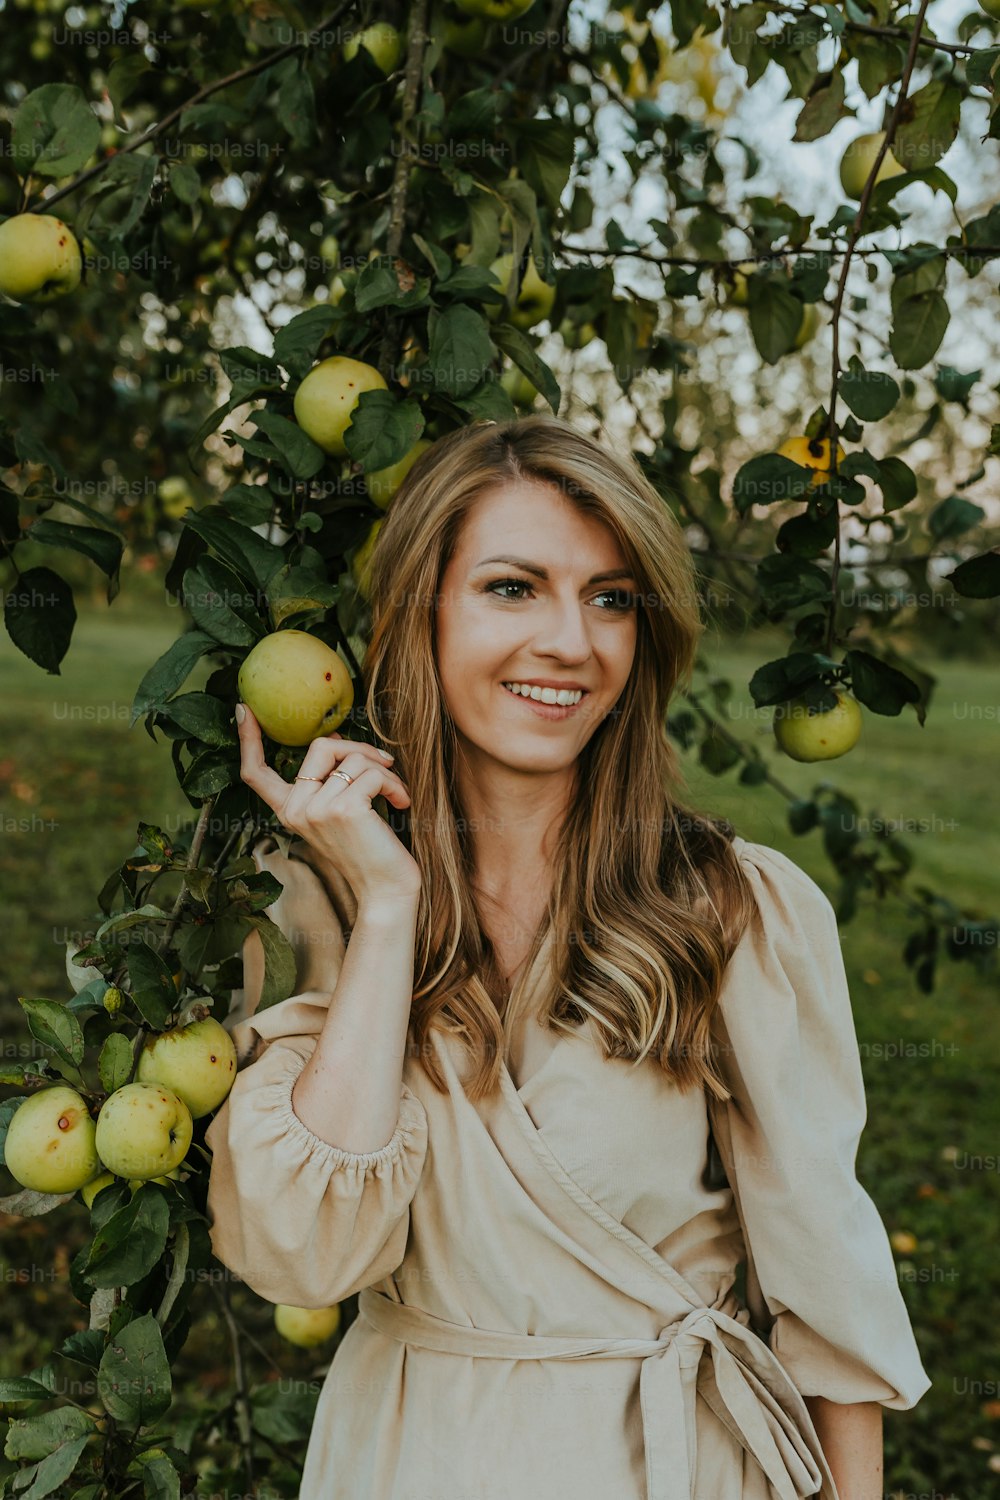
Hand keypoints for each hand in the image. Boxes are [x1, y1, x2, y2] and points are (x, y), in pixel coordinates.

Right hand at [236, 704, 421, 908]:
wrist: (385, 892)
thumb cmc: (369, 852)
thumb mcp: (339, 814)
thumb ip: (329, 783)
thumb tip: (337, 738)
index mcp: (289, 811)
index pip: (255, 774)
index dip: (248, 740)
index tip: (244, 710)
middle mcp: (296, 809)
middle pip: (320, 746)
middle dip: (358, 747)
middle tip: (385, 765)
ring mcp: (317, 809)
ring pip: (354, 757)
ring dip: (385, 771)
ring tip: (396, 792)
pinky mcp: (344, 809)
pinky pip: (372, 772)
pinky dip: (394, 783)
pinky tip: (402, 802)